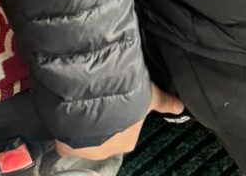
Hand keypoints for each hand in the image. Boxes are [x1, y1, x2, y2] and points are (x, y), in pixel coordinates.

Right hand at [54, 84, 183, 158]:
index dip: (120, 114)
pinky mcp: (67, 147)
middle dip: (101, 119)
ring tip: (80, 99)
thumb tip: (181, 107)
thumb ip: (164, 102)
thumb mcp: (150, 95)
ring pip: (85, 137)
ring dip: (83, 123)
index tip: (114, 100)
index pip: (125, 130)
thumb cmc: (127, 95)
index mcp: (129, 139)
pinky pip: (65, 140)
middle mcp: (110, 150)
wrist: (96, 95)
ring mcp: (87, 150)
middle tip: (97, 96)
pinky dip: (65, 128)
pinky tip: (65, 111)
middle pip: (105, 135)